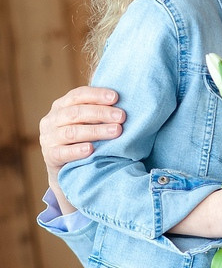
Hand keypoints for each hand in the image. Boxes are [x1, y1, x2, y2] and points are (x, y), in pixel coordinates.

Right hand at [39, 86, 124, 212]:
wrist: (68, 172)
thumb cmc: (84, 141)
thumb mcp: (88, 124)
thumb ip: (99, 113)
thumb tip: (126, 104)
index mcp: (61, 106)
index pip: (78, 95)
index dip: (97, 95)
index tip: (116, 97)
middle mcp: (51, 120)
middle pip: (76, 112)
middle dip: (101, 113)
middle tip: (122, 117)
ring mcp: (48, 138)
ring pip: (71, 132)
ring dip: (95, 131)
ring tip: (116, 131)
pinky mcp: (50, 157)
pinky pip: (62, 153)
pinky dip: (77, 150)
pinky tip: (91, 149)